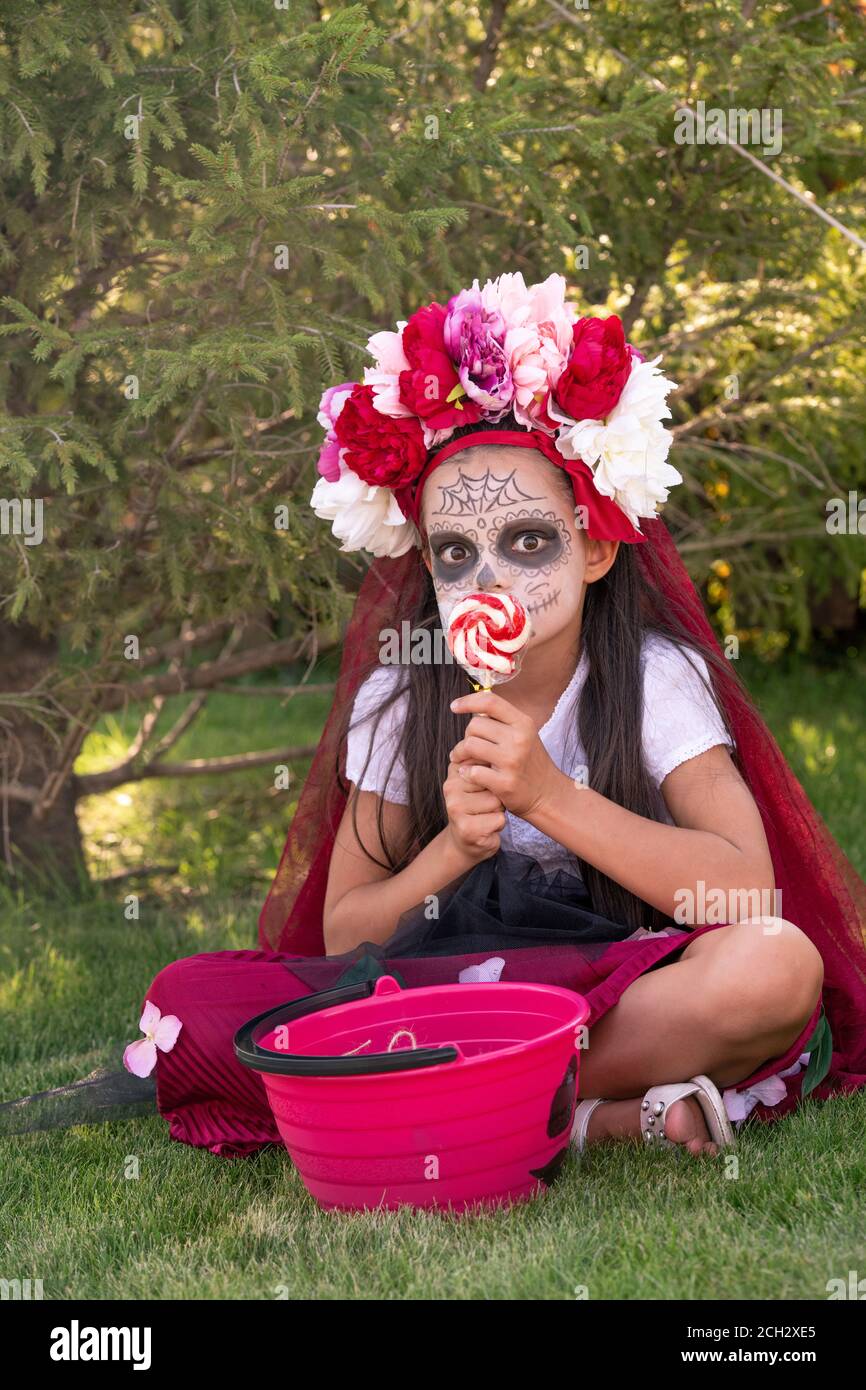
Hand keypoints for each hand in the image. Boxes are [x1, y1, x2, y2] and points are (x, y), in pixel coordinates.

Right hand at [442, 758, 505, 863]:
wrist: (464, 839)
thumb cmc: (477, 806)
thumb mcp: (480, 781)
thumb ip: (486, 764)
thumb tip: (498, 752)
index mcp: (455, 770)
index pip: (489, 765)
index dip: (495, 778)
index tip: (486, 787)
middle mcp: (451, 787)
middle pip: (494, 783)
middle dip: (497, 795)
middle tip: (485, 804)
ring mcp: (456, 808)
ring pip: (497, 802)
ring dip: (498, 811)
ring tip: (486, 815)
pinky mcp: (466, 828)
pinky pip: (499, 820)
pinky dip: (498, 825)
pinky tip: (487, 827)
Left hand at [449, 691, 562, 819]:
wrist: (548, 794)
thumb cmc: (531, 762)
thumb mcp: (525, 734)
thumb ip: (502, 721)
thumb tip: (474, 710)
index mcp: (523, 723)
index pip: (490, 702)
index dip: (468, 701)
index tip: (454, 706)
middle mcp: (519, 739)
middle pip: (475, 725)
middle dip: (466, 736)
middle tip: (467, 747)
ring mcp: (512, 761)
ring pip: (470, 745)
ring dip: (460, 753)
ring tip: (461, 759)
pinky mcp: (505, 782)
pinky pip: (472, 771)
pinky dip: (465, 773)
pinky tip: (468, 774)